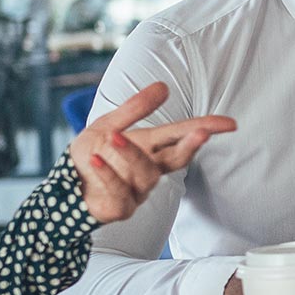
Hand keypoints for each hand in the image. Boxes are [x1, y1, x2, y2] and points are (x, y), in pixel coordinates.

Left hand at [71, 83, 235, 223]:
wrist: (65, 188)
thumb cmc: (90, 155)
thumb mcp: (108, 124)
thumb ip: (135, 109)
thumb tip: (163, 86)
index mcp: (149, 146)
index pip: (182, 135)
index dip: (207, 129)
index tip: (230, 124)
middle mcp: (149, 168)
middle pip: (176, 158)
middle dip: (190, 146)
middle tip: (200, 133)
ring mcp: (138, 191)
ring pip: (146, 174)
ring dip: (130, 154)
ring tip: (111, 139)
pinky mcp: (121, 208)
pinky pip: (120, 192)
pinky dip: (109, 175)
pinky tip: (95, 161)